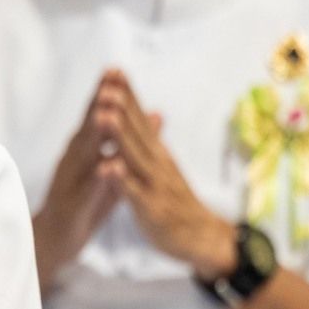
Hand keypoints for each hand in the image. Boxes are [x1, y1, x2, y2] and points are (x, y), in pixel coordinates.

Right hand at [31, 73, 123, 276]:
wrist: (55, 242)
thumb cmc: (84, 204)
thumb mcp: (111, 170)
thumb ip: (130, 143)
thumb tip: (156, 114)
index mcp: (83, 152)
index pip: (96, 117)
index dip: (106, 95)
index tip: (117, 70)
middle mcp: (73, 162)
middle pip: (88, 129)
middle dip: (98, 104)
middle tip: (110, 79)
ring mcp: (70, 184)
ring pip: (84, 157)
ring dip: (94, 136)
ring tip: (105, 115)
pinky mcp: (72, 207)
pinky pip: (86, 192)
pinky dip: (97, 179)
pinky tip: (107, 167)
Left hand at [96, 73, 234, 280]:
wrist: (203, 238)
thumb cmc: (177, 201)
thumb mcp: (164, 166)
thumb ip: (154, 141)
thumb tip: (151, 112)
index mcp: (157, 153)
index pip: (141, 119)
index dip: (128, 96)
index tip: (114, 70)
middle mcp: (158, 164)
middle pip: (138, 132)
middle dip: (123, 107)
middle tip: (109, 83)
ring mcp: (155, 186)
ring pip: (135, 158)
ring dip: (120, 136)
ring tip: (105, 114)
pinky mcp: (152, 210)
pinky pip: (135, 194)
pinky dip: (122, 180)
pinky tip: (108, 167)